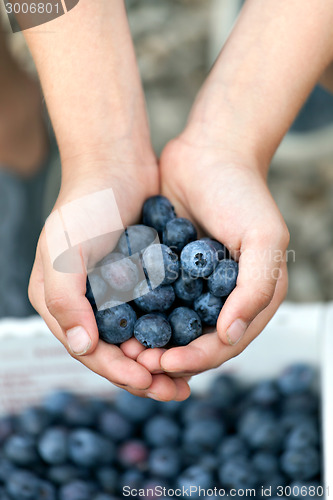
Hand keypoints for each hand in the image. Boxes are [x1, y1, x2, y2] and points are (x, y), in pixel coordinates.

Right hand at [28, 159, 190, 400]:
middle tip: (176, 390)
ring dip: (160, 357)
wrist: (115, 164)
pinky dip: (169, 330)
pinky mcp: (136, 279)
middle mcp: (85, 303)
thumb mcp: (63, 250)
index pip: (89, 351)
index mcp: (60, 302)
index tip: (148, 382)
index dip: (118, 372)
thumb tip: (81, 346)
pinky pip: (153, 313)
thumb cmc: (83, 205)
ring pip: (138, 338)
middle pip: (115, 352)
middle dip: (144, 374)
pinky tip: (190, 339)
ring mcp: (112, 292)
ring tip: (187, 374)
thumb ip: (64, 299)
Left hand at [137, 134, 288, 377]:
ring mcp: (196, 286)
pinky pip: (157, 302)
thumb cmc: (241, 192)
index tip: (167, 362)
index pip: (227, 342)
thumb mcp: (264, 237)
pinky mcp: (172, 272)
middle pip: (198, 342)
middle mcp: (225, 297)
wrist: (208, 153)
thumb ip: (256, 288)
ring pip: (174, 328)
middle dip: (171, 357)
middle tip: (140, 363)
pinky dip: (141, 315)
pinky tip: (121, 321)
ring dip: (152, 343)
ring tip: (127, 350)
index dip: (198, 357)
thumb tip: (230, 335)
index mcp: (253, 296)